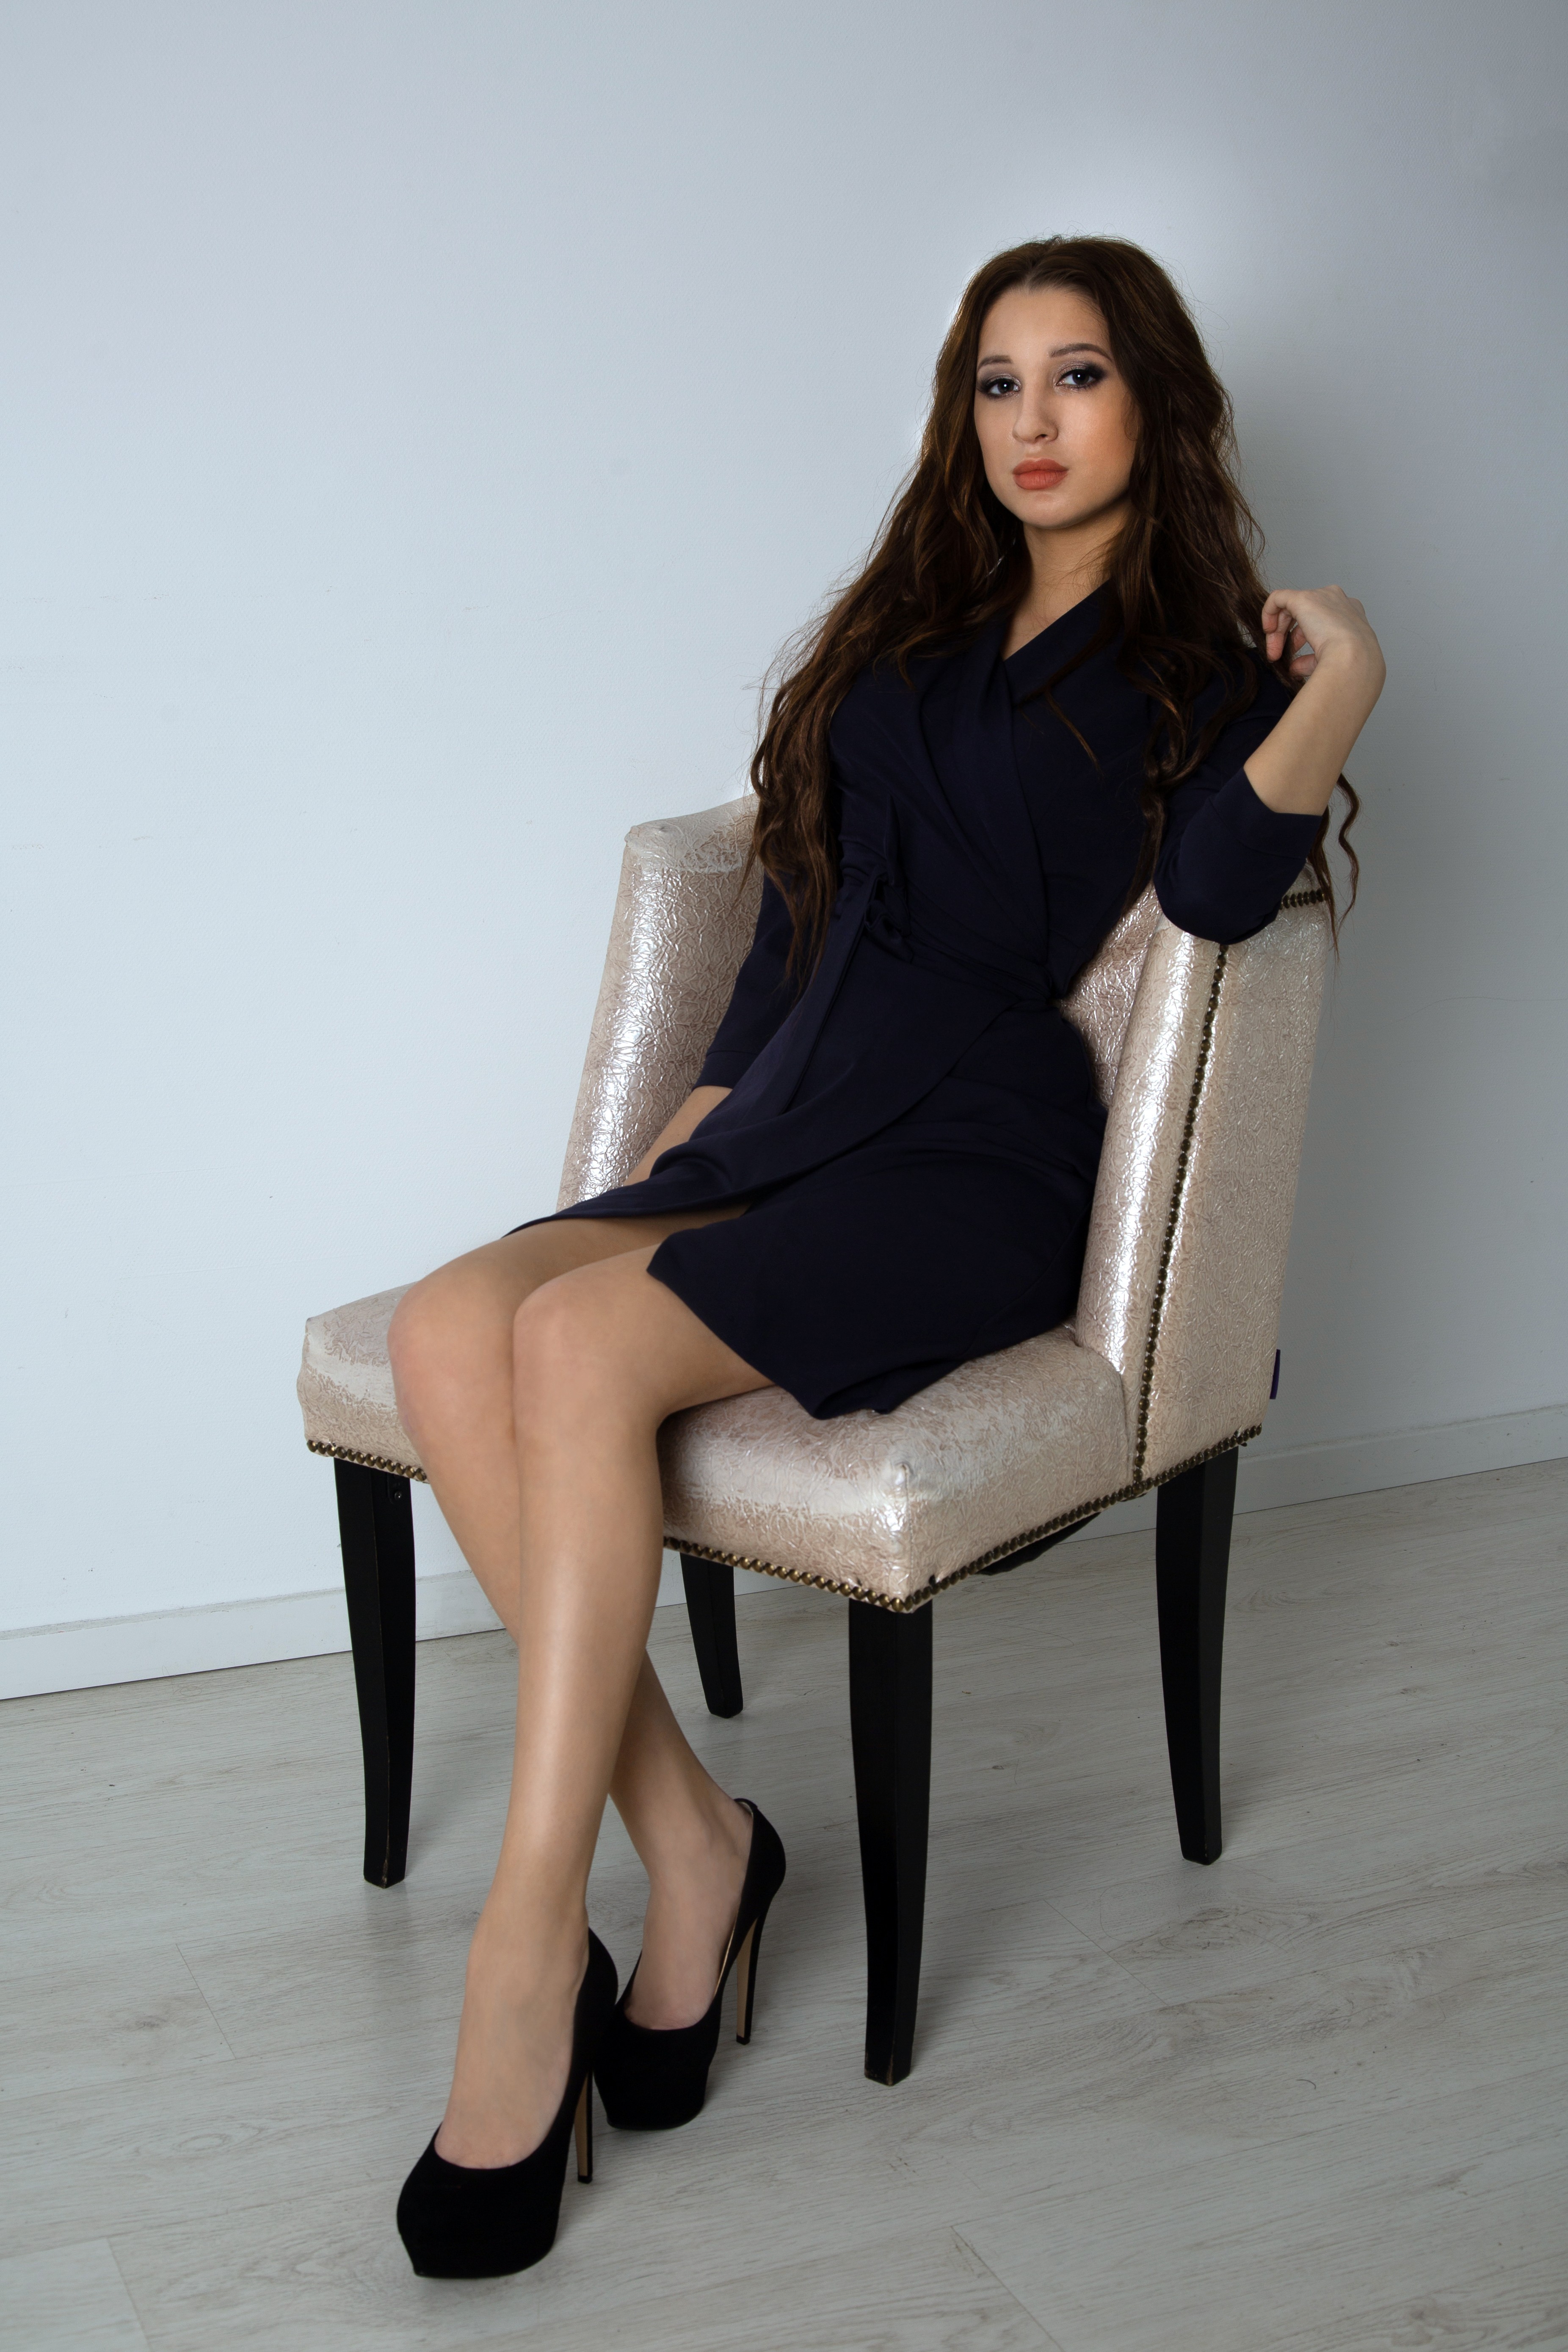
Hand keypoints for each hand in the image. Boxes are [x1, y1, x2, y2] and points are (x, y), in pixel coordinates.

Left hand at [1245, 584, 1384, 817]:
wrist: (1354, 669)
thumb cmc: (1350, 688)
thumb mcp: (1342, 693)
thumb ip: (1329, 699)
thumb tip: (1312, 749)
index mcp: (1358, 631)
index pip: (1332, 629)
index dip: (1311, 648)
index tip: (1299, 668)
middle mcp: (1346, 610)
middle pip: (1315, 614)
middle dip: (1297, 637)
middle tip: (1284, 659)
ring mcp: (1328, 600)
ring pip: (1297, 606)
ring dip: (1283, 632)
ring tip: (1277, 654)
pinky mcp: (1308, 597)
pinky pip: (1281, 597)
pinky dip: (1270, 616)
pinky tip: (1268, 638)